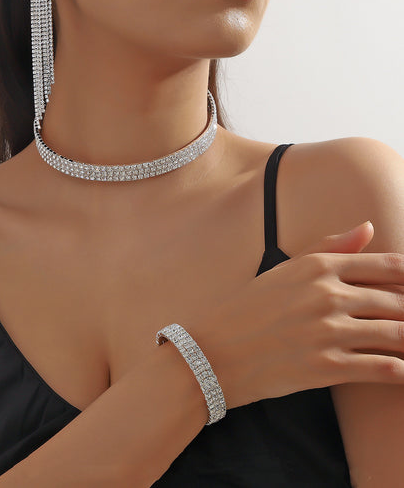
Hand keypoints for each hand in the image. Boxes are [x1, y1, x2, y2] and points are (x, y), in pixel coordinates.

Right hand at [194, 221, 403, 408]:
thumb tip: (368, 228)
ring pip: (397, 334)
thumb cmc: (246, 309)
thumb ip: (328, 248)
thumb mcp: (283, 270)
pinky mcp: (326, 367)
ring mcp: (328, 331)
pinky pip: (384, 368)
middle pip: (398, 302)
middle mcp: (327, 295)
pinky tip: (403, 371)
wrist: (214, 350)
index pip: (389, 266)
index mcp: (318, 267)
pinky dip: (402, 371)